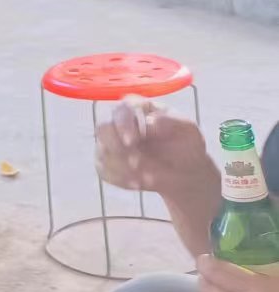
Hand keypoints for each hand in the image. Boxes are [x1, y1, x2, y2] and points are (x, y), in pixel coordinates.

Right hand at [94, 96, 214, 195]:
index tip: (132, 141)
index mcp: (138, 107)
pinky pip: (105, 171)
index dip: (123, 125)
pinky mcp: (105, 162)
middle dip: (118, 148)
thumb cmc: (186, 145)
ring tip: (150, 177)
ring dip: (125, 168)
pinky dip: (122, 180)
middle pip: (103, 129)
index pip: (121, 110)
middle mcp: (119, 122)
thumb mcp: (188, 130)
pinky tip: (139, 183)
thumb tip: (149, 122)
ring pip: (103, 153)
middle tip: (137, 164)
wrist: (184, 171)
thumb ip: (171, 121)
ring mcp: (110, 142)